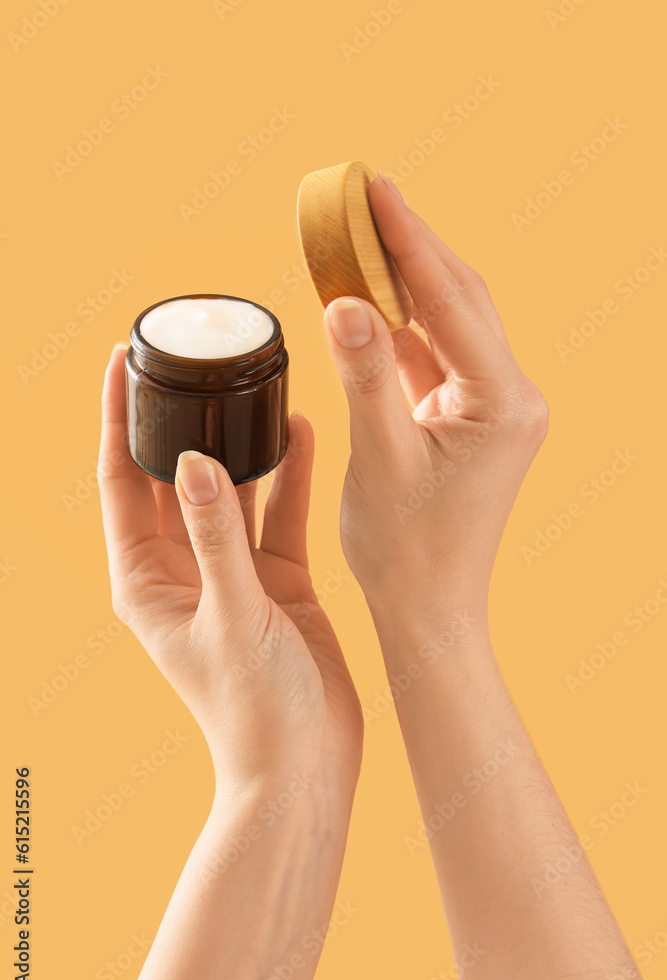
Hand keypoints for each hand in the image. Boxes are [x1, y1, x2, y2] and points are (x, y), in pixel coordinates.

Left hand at [98, 345, 362, 795]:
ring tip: (250, 383)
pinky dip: (288, 474)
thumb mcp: (233, 613)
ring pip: (229, 487)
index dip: (116, 417)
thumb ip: (216, 535)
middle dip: (178, 419)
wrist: (306, 763)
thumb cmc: (255, 707)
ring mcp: (229, 570)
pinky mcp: (275, 577)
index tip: (122, 358)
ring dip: (238, 441)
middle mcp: (181, 567)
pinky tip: (301, 430)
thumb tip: (190, 460)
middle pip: (169, 475)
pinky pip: (278, 511)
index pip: (119, 480)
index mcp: (145, 578)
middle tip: (193, 358)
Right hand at [323, 174, 548, 619]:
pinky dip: (402, 327)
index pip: (451, 300)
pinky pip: (437, 355)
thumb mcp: (379, 458)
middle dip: (410, 246)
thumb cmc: (406, 549)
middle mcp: (512, 397)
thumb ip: (364, 377)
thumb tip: (345, 301)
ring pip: (450, 322)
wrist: (429, 609)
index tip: (371, 186)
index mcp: (502, 403)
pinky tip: (367, 300)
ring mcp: (494, 407)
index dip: (406, 239)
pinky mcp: (472, 418)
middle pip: (460, 298)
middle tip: (363, 194)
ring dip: (405, 282)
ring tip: (358, 235)